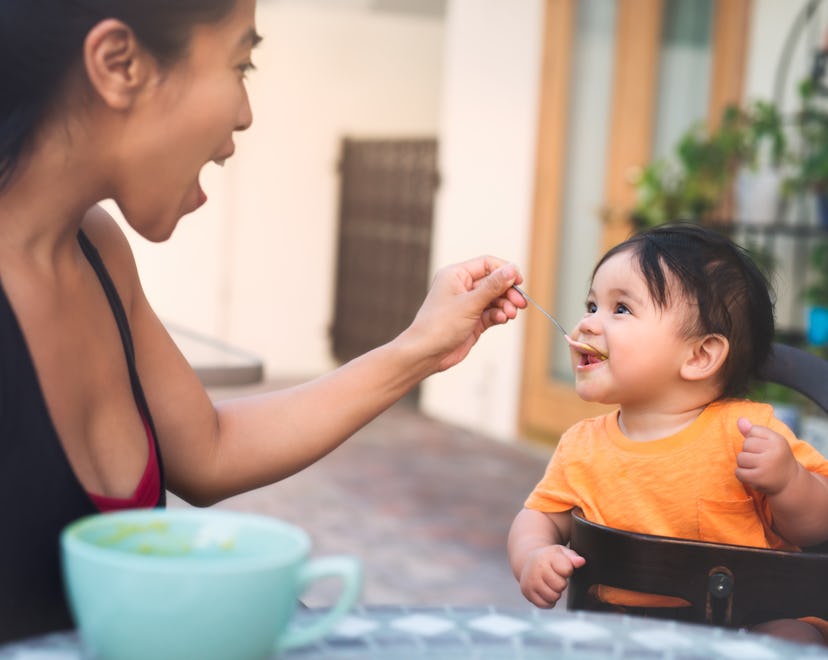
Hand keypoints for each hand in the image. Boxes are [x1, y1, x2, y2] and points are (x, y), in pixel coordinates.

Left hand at [405, 256, 524, 371]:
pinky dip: (499, 315)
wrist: (426, 353)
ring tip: (510, 314)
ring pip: (495, 299)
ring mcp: (468, 304)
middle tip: (520, 303)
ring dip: (506, 305)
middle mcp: (462, 287)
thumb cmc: (440, 325)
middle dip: (508, 292)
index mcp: (456, 274)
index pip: (487, 264)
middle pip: (494, 282)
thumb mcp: (470, 303)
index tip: (519, 281)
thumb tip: (512, 269)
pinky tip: (502, 319)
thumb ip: (493, 286)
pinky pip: (492, 313)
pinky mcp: (473, 320)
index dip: (505, 271)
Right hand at [518, 544, 584, 607]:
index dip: (568, 570)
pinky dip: (548, 601)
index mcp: (547, 557)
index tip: (562, 567)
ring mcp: (530, 581)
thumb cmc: (548, 558)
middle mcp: (537, 569)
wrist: (528, 562)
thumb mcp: (560, 552)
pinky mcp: (527, 592)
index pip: (566, 569)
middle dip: (561, 583)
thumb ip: (572, 557)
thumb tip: (581, 562)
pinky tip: (545, 591)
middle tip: (556, 577)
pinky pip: (544, 605)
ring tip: (551, 584)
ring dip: (555, 593)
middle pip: (560, 585)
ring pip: (553, 597)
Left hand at [735, 417, 799, 494]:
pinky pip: (738, 472)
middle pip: (745, 444)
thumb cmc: (775, 457)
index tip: (765, 448)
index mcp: (778, 440)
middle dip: (748, 452)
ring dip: (744, 464)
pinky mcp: (759, 478)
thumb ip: (753, 431)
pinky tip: (753, 476)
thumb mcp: (770, 442)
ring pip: (740, 458)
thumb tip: (740, 419)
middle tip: (761, 460)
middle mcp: (774, 451)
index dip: (754, 440)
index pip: (752, 431)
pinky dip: (742, 474)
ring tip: (756, 467)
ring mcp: (767, 465)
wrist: (789, 482)